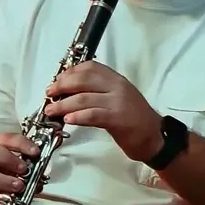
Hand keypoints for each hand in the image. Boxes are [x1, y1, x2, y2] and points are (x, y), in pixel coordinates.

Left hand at [42, 61, 162, 161]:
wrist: (155, 137)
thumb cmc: (134, 120)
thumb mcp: (118, 98)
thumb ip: (99, 92)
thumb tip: (70, 93)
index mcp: (117, 80)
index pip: (90, 67)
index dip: (70, 72)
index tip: (57, 80)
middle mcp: (117, 87)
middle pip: (83, 80)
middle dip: (62, 86)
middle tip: (49, 94)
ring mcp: (118, 102)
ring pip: (84, 98)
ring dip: (63, 104)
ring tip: (51, 110)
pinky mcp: (118, 119)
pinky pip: (93, 115)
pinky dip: (77, 116)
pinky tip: (67, 120)